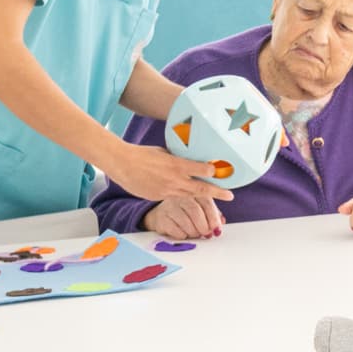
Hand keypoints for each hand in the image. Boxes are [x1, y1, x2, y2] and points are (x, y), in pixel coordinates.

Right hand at [110, 144, 233, 204]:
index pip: (201, 170)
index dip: (212, 172)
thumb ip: (177, 159)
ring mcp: (167, 191)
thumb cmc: (142, 154)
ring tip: (214, 198)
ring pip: (189, 196)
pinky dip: (182, 197)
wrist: (122, 164)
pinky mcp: (158, 197)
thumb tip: (188, 160)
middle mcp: (174, 180)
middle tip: (230, 196)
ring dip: (202, 197)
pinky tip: (185, 195)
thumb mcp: (164, 152)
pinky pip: (174, 198)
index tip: (219, 172)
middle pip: (201, 189)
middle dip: (218, 193)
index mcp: (177, 165)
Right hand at [141, 196, 225, 239]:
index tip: (217, 230)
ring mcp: (170, 206)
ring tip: (195, 234)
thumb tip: (222, 221)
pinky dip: (182, 235)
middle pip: (195, 211)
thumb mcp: (201, 209)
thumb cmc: (185, 212)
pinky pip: (175, 229)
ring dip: (194, 232)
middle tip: (206, 234)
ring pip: (185, 221)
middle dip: (204, 226)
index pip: (206, 203)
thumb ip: (213, 214)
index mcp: (194, 193)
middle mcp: (181, 197)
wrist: (162, 215)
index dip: (213, 218)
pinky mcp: (161, 217)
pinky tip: (183, 234)